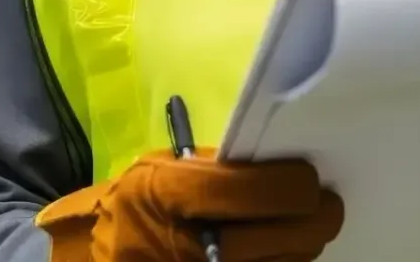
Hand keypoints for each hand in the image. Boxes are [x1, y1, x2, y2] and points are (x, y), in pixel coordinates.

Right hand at [35, 150, 343, 261]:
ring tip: (305, 229)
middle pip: (285, 237)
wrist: (92, 256)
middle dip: (316, 218)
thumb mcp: (159, 171)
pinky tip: (283, 254)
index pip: (256, 190)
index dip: (296, 185)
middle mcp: (189, 245)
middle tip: (327, 205)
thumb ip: (217, 170)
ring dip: (303, 248)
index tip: (310, 180)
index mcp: (169, 194)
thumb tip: (284, 167)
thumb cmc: (132, 203)